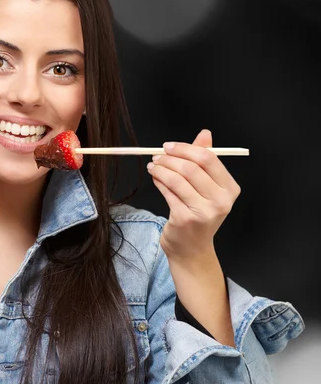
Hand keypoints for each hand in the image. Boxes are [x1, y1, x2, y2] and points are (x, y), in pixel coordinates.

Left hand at [146, 129, 240, 261]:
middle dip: (169, 158)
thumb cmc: (199, 214)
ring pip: (176, 180)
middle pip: (191, 168)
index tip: (168, 146)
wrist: (192, 249)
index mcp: (229, 189)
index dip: (185, 149)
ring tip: (153, 166)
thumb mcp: (207, 187)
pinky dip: (159, 182)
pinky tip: (155, 179)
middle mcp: (220, 200)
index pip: (208, 159)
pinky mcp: (185, 219)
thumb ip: (205, 160)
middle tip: (157, 156)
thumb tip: (205, 134)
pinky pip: (168, 193)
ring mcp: (203, 211)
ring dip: (160, 169)